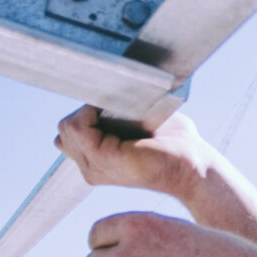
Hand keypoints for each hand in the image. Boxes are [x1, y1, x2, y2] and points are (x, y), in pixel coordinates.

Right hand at [56, 107, 217, 201]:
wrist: (192, 163)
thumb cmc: (174, 142)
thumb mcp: (138, 124)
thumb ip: (113, 115)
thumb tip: (99, 87)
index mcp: (96, 162)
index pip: (67, 134)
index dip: (83, 116)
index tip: (107, 107)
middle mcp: (90, 168)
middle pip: (64, 129)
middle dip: (85, 112)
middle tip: (116, 110)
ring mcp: (93, 167)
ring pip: (68, 127)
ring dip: (90, 111)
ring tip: (118, 112)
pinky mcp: (101, 159)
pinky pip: (78, 127)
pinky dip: (91, 112)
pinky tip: (113, 111)